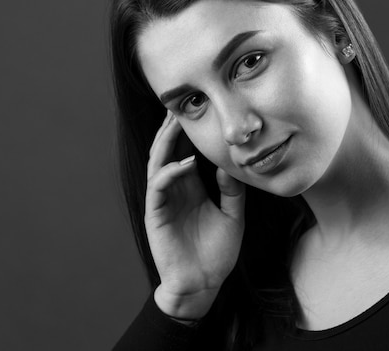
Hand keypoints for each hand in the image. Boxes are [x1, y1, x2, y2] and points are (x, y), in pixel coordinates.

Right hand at [145, 110, 245, 318]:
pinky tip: (185, 164)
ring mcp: (164, 201)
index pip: (186, 152)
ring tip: (175, 123)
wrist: (203, 283)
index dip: (189, 133)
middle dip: (172, 128)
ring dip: (165, 142)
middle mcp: (175, 189)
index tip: (199, 110)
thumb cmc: (216, 251)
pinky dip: (169, 173)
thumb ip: (232, 191)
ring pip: (158, 163)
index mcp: (191, 187)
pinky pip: (158, 187)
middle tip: (180, 105)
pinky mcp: (156, 214)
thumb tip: (228, 165)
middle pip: (168, 151)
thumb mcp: (233, 216)